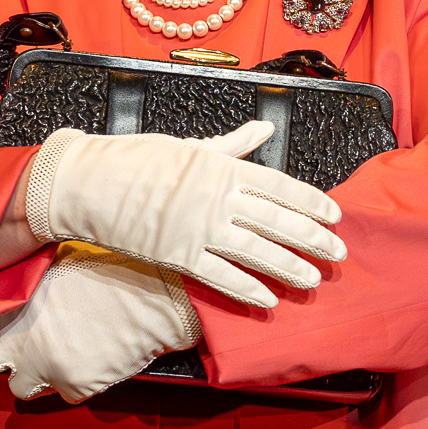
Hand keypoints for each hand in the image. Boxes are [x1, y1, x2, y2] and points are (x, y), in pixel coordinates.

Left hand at [0, 244, 201, 403]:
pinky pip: (64, 395)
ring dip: (32, 380)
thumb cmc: (107, 277)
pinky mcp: (71, 387)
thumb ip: (25, 293)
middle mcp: (19, 340)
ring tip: (57, 359)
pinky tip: (92, 360)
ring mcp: (44, 367)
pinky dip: (74, 383)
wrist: (149, 298)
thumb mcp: (52, 273)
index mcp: (12, 308)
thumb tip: (10, 306)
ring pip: (20, 389)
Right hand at [22, 119, 344, 308]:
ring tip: (313, 280)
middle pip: (276, 221)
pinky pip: (220, 276)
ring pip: (256, 251)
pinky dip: (247, 289)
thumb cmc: (136, 159)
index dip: (311, 202)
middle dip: (312, 238)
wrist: (89, 183)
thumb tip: (264, 129)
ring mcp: (198, 228)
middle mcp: (217, 198)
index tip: (335, 215)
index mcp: (222, 167)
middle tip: (338, 253)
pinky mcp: (178, 255)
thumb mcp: (190, 144)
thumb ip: (232, 143)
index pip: (279, 186)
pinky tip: (269, 299)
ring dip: (289, 267)